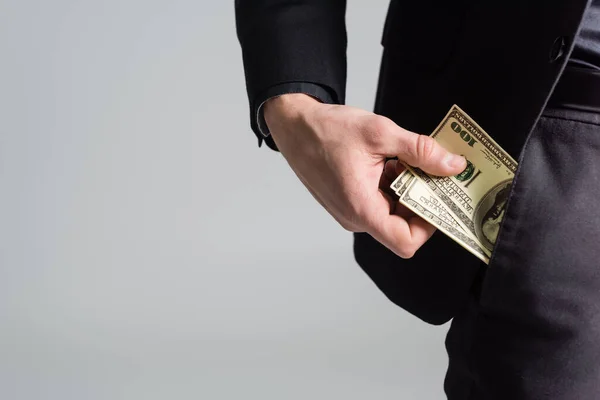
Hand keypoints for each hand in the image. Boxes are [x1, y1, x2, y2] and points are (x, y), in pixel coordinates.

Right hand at [264, 94, 465, 257]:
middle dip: (422, 200)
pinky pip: (379, 204)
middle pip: (401, 226)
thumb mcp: (380, 133)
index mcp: (360, 207)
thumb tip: (452, 166)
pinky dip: (392, 186)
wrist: (295, 126)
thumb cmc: (326, 130)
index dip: (429, 225)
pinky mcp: (349, 203)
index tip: (439, 198)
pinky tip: (390, 162)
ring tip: (406, 161)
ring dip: (406, 190)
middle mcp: (354, 217)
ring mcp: (350, 212)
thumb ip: (420, 151)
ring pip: (391, 213)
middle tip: (433, 172)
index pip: (405, 242)